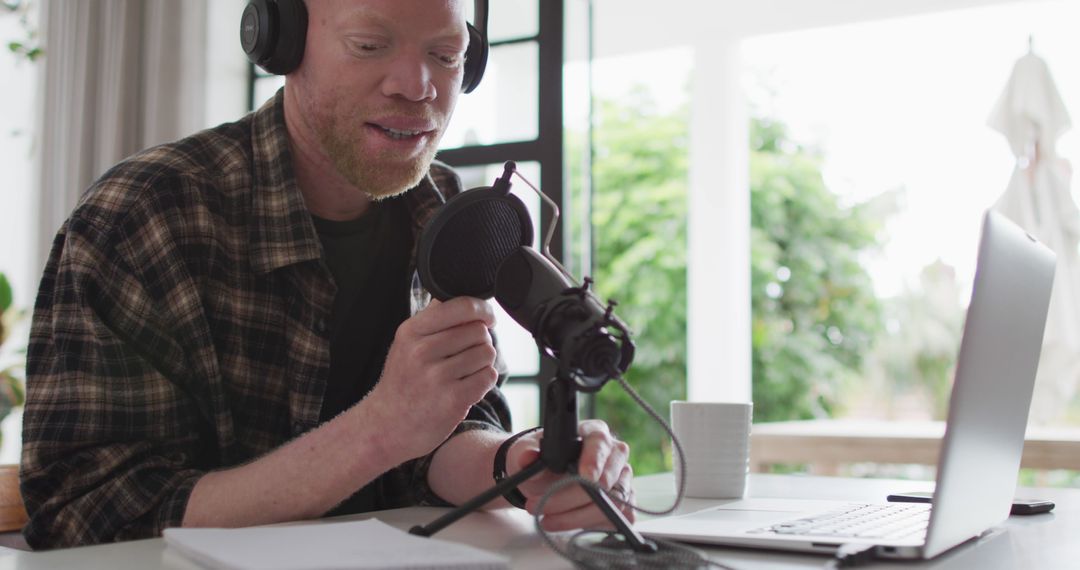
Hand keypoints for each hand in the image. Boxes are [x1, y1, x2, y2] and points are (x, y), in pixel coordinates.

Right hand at [363, 297, 498, 462]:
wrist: (386, 426)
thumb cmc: (403, 382)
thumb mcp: (407, 343)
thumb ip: (433, 318)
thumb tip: (464, 295)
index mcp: (411, 331)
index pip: (462, 307)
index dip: (483, 310)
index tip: (488, 318)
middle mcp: (422, 351)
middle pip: (479, 330)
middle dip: (482, 340)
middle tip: (468, 354)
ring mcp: (437, 377)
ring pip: (487, 353)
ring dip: (483, 362)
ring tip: (465, 372)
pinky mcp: (452, 400)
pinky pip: (488, 376)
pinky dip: (484, 381)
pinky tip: (468, 386)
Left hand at [508, 420, 633, 530]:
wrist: (543, 479)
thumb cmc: (541, 460)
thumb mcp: (526, 452)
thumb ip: (525, 453)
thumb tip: (527, 456)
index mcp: (593, 433)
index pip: (600, 442)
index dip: (594, 460)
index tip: (584, 478)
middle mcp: (613, 455)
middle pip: (605, 479)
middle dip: (572, 498)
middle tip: (541, 506)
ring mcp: (621, 479)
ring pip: (609, 503)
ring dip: (575, 516)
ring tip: (546, 519)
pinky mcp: (622, 503)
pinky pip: (612, 518)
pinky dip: (587, 524)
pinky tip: (565, 521)